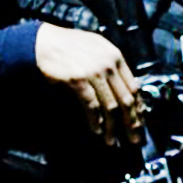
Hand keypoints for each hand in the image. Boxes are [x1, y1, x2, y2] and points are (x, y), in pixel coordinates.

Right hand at [35, 23, 143, 144]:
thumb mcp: (97, 49)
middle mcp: (108, 64)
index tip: (138, 123)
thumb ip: (111, 65)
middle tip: (134, 139)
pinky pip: (91, 105)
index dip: (138, 108)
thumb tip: (122, 89)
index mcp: (115, 57)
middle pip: (126, 100)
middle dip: (131, 122)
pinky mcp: (78, 80)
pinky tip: (96, 130)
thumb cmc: (69, 46)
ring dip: (112, 127)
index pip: (134, 87)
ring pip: (110, 106)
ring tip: (111, 140)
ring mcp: (94, 72)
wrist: (43, 42)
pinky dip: (94, 120)